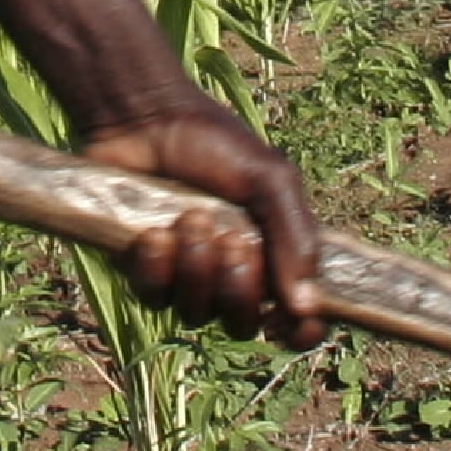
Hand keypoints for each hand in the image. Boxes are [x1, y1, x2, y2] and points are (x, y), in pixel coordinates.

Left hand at [73, 94, 328, 345]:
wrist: (148, 119)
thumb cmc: (216, 144)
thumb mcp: (270, 180)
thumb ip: (294, 236)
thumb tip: (307, 305)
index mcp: (272, 256)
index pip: (295, 318)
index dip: (300, 331)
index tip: (295, 322)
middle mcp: (230, 274)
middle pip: (241, 324)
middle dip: (240, 289)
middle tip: (233, 240)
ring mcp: (184, 276)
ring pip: (196, 314)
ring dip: (197, 270)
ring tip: (192, 220)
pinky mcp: (142, 270)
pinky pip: (154, 297)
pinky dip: (158, 267)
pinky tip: (156, 232)